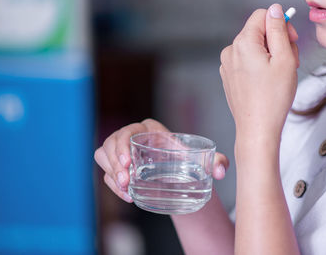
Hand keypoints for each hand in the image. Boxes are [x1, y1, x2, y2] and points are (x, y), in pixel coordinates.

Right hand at [94, 118, 229, 201]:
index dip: (124, 144)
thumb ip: (218, 162)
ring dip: (111, 172)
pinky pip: (107, 173)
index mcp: (150, 130)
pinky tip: (127, 195)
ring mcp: (122, 152)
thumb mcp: (203, 159)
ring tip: (125, 188)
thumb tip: (221, 171)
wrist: (179, 171)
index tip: (129, 163)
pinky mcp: (118, 167)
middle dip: (115, 162)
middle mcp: (133, 137)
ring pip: (104, 156)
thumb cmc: (188, 159)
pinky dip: (113, 185)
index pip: (130, 130)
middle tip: (127, 180)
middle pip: (112, 143)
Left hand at [219, 4, 298, 139]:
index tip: (292, 40)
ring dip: (271, 56)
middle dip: (278, 43)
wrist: (258, 129)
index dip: (281, 24)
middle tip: (290, 62)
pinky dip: (261, 67)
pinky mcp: (230, 77)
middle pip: (259, 32)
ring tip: (280, 76)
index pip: (262, 15)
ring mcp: (228, 65)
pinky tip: (269, 83)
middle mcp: (231, 51)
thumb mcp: (284, 59)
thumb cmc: (272, 99)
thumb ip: (279, 30)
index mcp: (243, 43)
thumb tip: (275, 11)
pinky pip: (247, 62)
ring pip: (255, 48)